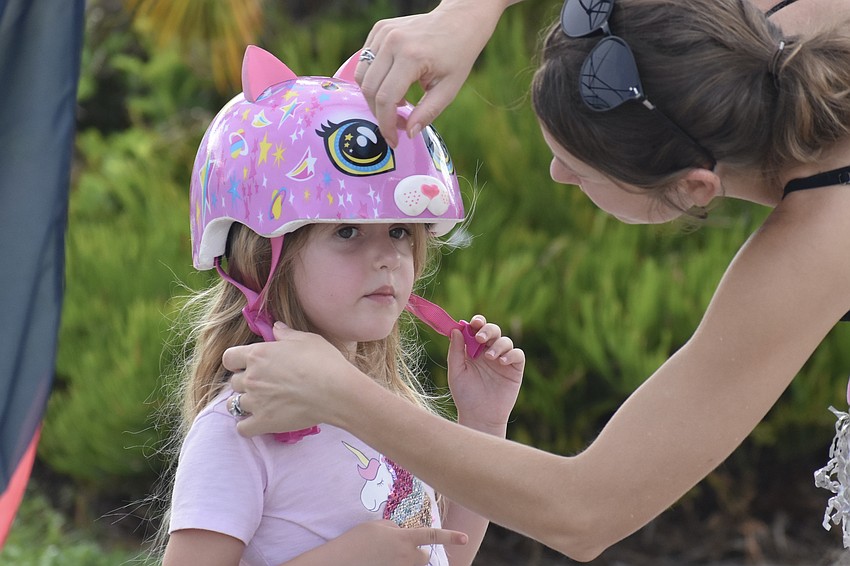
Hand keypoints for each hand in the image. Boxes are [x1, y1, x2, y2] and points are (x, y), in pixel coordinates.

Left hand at [223, 323, 360, 435]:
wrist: (336, 391)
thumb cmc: (323, 361)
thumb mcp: (306, 339)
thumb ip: (285, 334)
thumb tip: (275, 327)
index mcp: (257, 354)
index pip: (229, 358)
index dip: (236, 361)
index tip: (247, 364)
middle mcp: (251, 377)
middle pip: (234, 382)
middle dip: (246, 383)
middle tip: (264, 384)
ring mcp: (255, 401)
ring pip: (234, 405)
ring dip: (246, 404)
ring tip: (262, 403)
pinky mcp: (263, 422)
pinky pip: (242, 428)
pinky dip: (248, 426)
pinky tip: (260, 421)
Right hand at [329, 520, 467, 565]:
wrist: (341, 560)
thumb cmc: (357, 539)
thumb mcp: (377, 525)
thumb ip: (395, 527)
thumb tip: (402, 533)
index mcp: (404, 538)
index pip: (433, 535)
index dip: (450, 536)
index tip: (465, 538)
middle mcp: (406, 556)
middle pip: (424, 556)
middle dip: (417, 551)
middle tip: (398, 546)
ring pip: (413, 564)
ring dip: (407, 559)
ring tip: (386, 554)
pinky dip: (396, 563)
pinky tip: (382, 560)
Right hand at [354, 0, 509, 146]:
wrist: (459, 20)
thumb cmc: (457, 54)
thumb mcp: (449, 89)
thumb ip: (428, 113)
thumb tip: (409, 133)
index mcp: (411, 56)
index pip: (386, 99)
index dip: (386, 124)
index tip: (393, 139)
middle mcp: (392, 42)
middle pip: (370, 89)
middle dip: (379, 114)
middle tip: (396, 124)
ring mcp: (383, 33)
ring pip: (362, 76)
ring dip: (374, 97)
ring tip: (396, 104)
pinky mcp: (379, 29)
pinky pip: (365, 62)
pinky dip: (374, 79)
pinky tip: (393, 85)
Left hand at [447, 315, 524, 433]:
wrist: (480, 416)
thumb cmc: (465, 395)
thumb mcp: (456, 372)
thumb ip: (455, 351)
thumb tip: (456, 329)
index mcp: (473, 350)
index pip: (477, 330)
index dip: (476, 323)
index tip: (473, 324)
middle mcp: (489, 352)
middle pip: (493, 331)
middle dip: (488, 330)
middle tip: (481, 338)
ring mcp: (502, 360)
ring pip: (506, 341)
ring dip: (498, 345)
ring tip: (490, 357)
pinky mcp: (515, 369)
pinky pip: (518, 355)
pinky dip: (511, 354)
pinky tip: (502, 361)